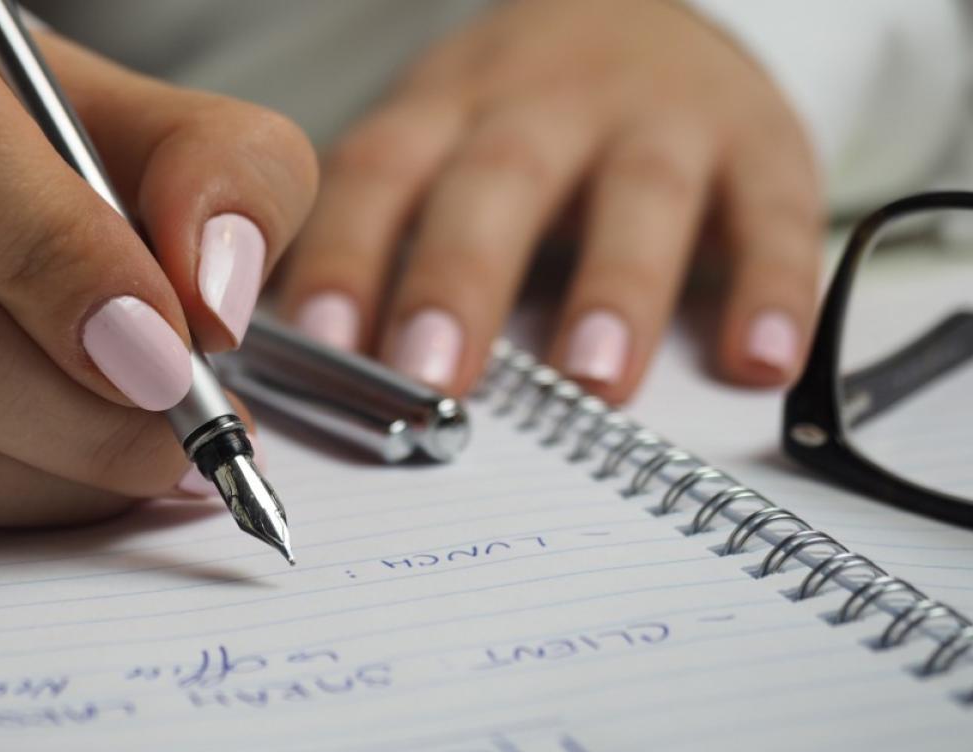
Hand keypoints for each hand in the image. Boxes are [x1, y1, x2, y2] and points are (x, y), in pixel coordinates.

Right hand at [0, 0, 315, 523]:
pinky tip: (44, 464)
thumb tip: (211, 303)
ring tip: (135, 456)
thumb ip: (219, 173)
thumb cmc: (26, 134)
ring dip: (35, 474)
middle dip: (69, 409)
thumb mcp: (144, 116)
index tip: (167, 354)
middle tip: (180, 433)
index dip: (53, 258)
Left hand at [278, 0, 820, 401]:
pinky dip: (772, 287)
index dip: (348, 255)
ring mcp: (657, 118)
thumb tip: (309, 372)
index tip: (321, 347)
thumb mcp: (437, 144)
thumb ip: (386, 239)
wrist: (645, 13)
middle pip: (498, 181)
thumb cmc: (516, 118)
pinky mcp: (760, 141)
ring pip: (637, 194)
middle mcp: (546, 104)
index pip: (381, 174)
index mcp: (448, 109)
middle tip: (432, 376)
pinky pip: (775, 211)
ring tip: (592, 380)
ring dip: (614, 289)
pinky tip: (758, 361)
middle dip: (462, 278)